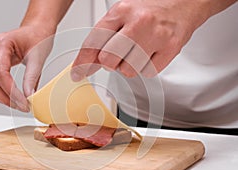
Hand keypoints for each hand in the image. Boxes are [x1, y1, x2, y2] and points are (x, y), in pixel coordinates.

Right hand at [0, 25, 54, 111]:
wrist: (37, 30)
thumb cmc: (38, 37)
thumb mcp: (38, 58)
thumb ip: (31, 78)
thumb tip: (28, 97)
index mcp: (1, 43)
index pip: (1, 74)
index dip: (11, 92)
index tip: (24, 103)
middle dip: (6, 98)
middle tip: (22, 107)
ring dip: (2, 97)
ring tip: (19, 105)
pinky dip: (1, 92)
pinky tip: (13, 98)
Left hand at [71, 0, 212, 79]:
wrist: (182, 4)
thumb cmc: (149, 10)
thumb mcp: (121, 15)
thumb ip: (102, 38)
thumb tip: (86, 63)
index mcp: (121, 10)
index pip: (94, 41)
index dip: (83, 60)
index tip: (78, 72)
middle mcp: (138, 22)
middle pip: (109, 60)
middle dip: (110, 62)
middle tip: (119, 53)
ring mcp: (156, 36)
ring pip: (128, 70)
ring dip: (129, 65)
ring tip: (138, 50)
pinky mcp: (170, 49)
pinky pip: (147, 72)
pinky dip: (146, 66)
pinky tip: (150, 53)